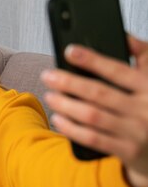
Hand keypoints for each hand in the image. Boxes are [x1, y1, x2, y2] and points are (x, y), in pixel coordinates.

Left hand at [41, 36, 147, 186]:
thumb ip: (143, 56)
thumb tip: (123, 36)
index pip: (118, 70)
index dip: (92, 60)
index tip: (69, 51)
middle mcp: (144, 109)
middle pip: (99, 93)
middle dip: (69, 83)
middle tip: (48, 76)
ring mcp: (135, 131)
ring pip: (92, 115)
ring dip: (66, 105)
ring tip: (50, 96)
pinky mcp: (127, 150)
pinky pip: (93, 138)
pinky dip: (71, 128)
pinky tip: (58, 119)